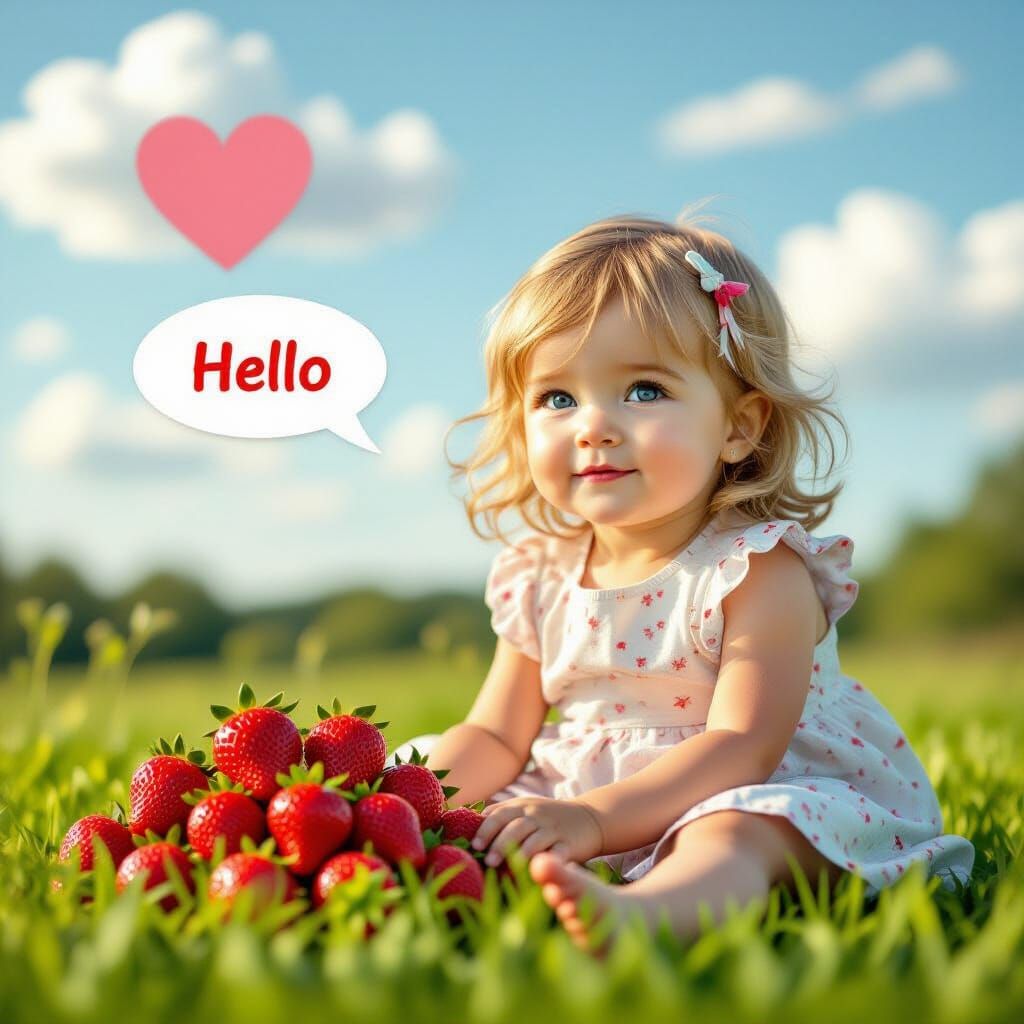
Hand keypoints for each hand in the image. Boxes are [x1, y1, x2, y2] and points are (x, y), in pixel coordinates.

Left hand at [471, 796, 604, 866]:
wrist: (589, 817)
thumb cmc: (547, 818)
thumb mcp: (524, 809)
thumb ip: (500, 815)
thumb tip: (465, 825)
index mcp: (522, 806)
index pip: (500, 814)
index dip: (486, 829)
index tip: (474, 845)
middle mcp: (537, 816)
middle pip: (516, 827)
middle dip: (500, 843)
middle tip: (488, 860)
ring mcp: (554, 830)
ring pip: (536, 840)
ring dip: (521, 854)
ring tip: (509, 867)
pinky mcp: (569, 844)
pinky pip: (559, 854)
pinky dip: (550, 863)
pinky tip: (540, 872)